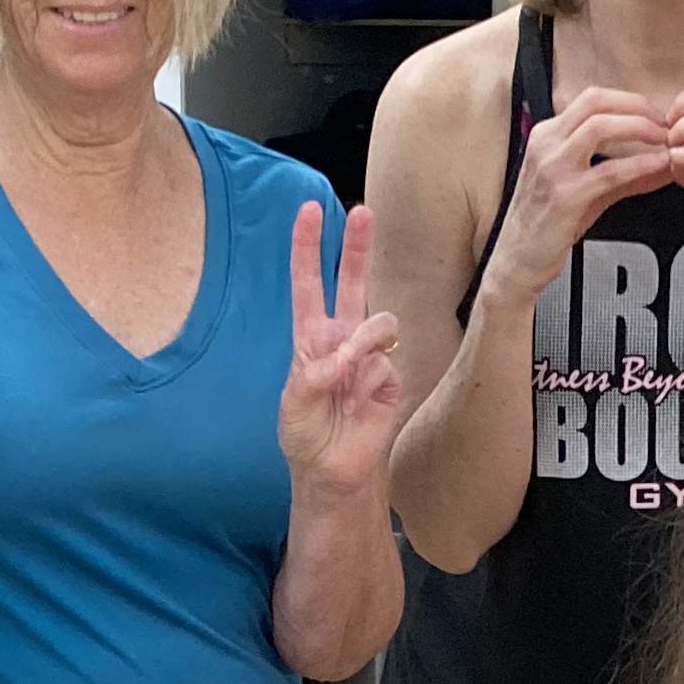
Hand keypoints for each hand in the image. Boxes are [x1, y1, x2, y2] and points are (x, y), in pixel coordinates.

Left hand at [281, 198, 401, 498]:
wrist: (332, 472)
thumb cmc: (305, 437)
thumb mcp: (293, 404)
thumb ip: (313, 374)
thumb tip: (344, 353)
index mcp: (311, 338)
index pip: (309, 285)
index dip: (308, 248)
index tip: (310, 211)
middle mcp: (341, 339)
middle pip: (353, 282)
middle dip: (357, 247)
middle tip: (363, 212)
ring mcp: (368, 357)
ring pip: (380, 321)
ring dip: (367, 337)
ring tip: (352, 366)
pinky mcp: (390, 378)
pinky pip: (386, 362)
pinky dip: (371, 377)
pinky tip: (361, 401)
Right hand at [478, 84, 679, 315]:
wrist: (518, 261)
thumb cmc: (548, 225)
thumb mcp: (587, 190)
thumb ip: (624, 174)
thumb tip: (665, 163)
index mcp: (547, 135)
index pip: (592, 99)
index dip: (630, 101)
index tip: (656, 116)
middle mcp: (545, 143)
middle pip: (596, 102)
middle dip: (638, 107)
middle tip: (666, 124)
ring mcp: (552, 168)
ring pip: (600, 126)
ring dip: (640, 127)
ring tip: (665, 140)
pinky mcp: (563, 196)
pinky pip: (609, 171)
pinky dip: (640, 164)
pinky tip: (659, 165)